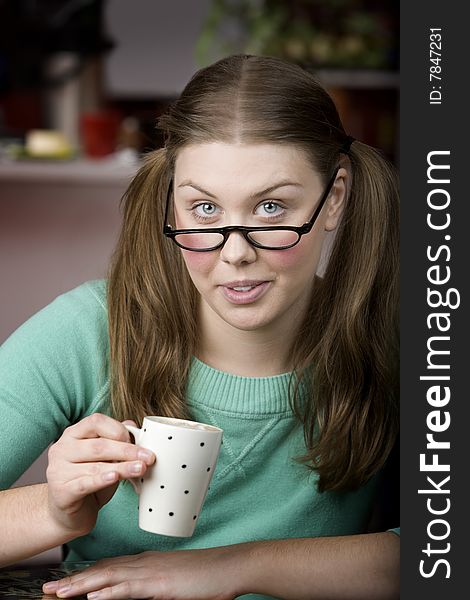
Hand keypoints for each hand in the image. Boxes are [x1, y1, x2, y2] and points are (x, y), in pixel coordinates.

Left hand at [42, 548, 241, 598]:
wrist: (230, 567)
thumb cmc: (206, 576)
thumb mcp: (174, 582)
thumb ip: (154, 586)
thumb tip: (139, 592)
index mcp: (147, 563)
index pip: (109, 568)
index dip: (85, 575)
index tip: (63, 583)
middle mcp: (144, 564)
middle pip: (103, 571)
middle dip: (74, 581)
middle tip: (47, 589)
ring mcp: (152, 572)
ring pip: (109, 578)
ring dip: (81, 586)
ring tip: (57, 594)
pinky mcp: (161, 584)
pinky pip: (129, 588)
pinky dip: (109, 591)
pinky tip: (93, 596)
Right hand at [46, 413, 154, 536]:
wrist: (70, 514)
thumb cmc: (90, 479)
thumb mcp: (105, 458)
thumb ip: (116, 440)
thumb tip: (133, 426)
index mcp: (73, 434)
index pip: (95, 422)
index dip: (118, 429)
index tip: (137, 439)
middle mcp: (62, 449)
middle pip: (99, 445)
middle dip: (127, 451)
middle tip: (148, 457)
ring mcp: (58, 470)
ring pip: (96, 466)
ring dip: (122, 467)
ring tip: (140, 468)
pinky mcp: (61, 492)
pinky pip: (85, 484)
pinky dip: (102, 480)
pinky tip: (115, 477)